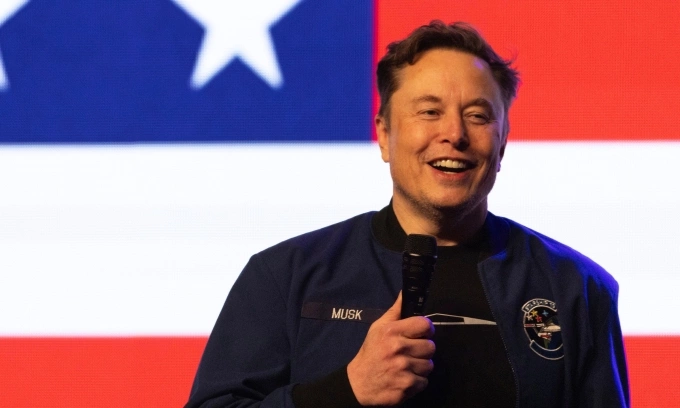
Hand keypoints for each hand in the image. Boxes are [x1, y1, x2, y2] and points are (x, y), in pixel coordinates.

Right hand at [347, 291, 434, 405]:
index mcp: (392, 332)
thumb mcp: (378, 328)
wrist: (358, 382)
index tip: (422, 334)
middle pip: (431, 346)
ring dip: (420, 366)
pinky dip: (417, 382)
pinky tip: (405, 378)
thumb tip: (405, 292)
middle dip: (423, 350)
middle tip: (412, 352)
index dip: (426, 329)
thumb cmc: (371, 352)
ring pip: (429, 365)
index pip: (425, 325)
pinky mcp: (407, 386)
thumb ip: (395, 311)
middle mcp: (398, 349)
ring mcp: (403, 368)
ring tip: (407, 366)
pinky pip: (424, 381)